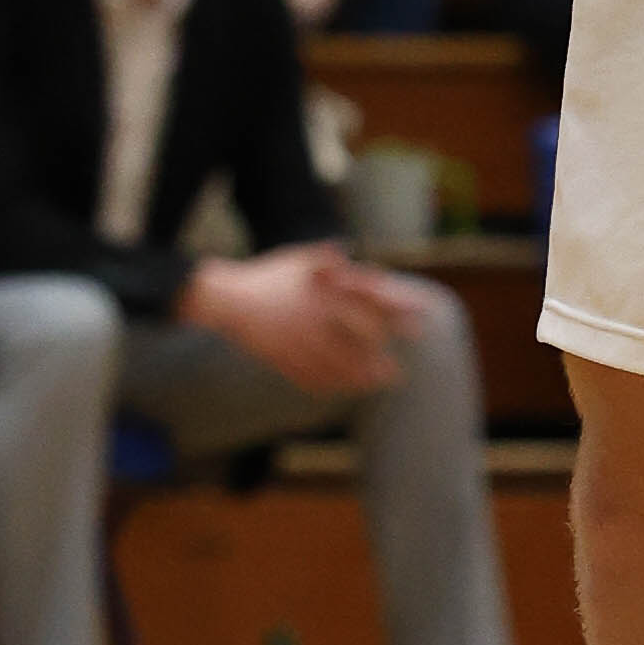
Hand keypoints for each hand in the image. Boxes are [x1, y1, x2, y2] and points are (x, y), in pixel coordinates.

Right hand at [180, 242, 417, 394]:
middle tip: (396, 373)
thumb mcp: (298, 260)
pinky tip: (339, 390)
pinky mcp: (280, 358)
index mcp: (321, 294)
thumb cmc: (267, 276)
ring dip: (356, 377)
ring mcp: (295, 342)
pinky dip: (325, 384)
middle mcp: (311, 321)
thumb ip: (326, 260)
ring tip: (375, 385)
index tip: (416, 325)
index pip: (367, 305)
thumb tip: (349, 255)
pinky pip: (306, 376)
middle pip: (352, 344)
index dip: (394, 315)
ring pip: (332, 365)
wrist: (227, 299)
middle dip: (376, 360)